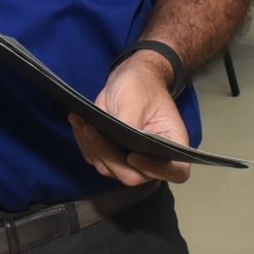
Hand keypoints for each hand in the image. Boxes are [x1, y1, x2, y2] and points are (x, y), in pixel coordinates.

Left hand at [69, 47, 191, 185]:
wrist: (129, 78)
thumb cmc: (141, 86)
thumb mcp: (135, 100)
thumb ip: (130, 124)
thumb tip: (120, 147)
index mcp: (172, 144)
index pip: (174, 172)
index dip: (153, 169)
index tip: (131, 155)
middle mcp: (154, 158)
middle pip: (132, 175)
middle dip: (108, 155)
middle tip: (91, 130)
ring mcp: (132, 159)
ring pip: (110, 169)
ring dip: (92, 147)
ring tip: (81, 122)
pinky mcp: (113, 154)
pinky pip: (96, 158)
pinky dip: (85, 144)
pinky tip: (79, 124)